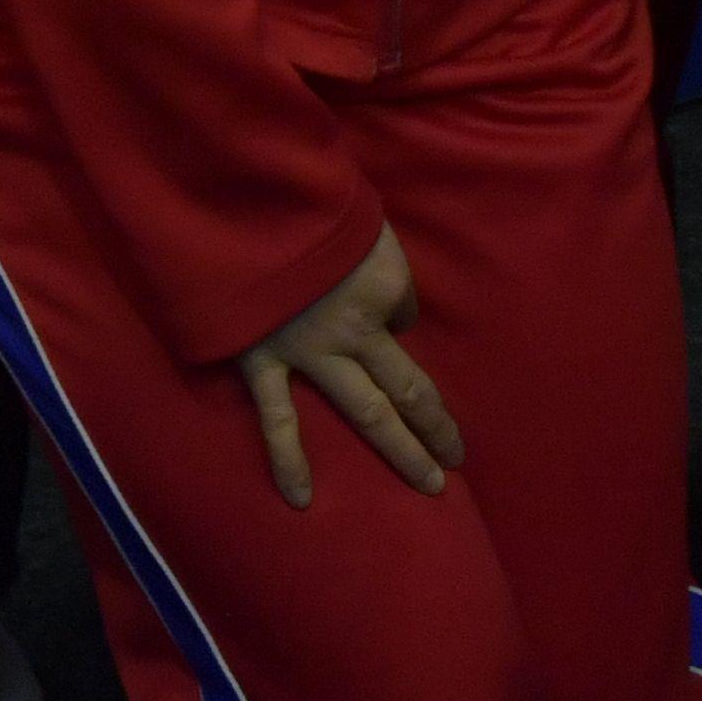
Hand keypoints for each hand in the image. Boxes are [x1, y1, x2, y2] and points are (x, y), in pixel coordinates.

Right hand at [236, 224, 463, 504]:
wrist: (244, 201)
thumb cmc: (305, 202)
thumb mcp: (360, 217)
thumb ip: (376, 261)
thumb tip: (384, 306)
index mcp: (384, 288)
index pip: (408, 314)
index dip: (402, 314)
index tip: (387, 308)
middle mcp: (359, 331)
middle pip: (410, 387)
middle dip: (438, 426)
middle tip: (457, 460)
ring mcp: (312, 353)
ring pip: (367, 413)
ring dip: (403, 452)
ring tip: (431, 487)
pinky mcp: (265, 360)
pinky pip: (278, 418)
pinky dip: (290, 460)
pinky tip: (302, 499)